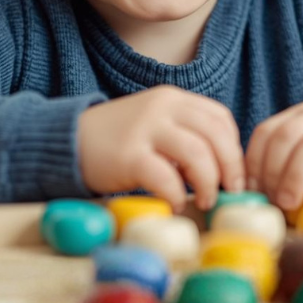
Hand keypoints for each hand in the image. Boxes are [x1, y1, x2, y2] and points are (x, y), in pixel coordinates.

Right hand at [76, 86, 244, 211]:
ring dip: (208, 183)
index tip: (235, 174)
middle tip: (229, 192)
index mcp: (174, 98)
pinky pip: (165, 177)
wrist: (68, 140)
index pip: (220, 117)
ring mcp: (145, 129)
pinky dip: (177, 194)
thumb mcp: (156, 123)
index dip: (234, 148)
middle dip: (230, 167)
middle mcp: (163, 107)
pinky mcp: (128, 155)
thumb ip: (185, 133)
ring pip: (197, 153)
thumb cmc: (119, 139)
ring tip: (204, 200)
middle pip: (215, 134)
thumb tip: (224, 167)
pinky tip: (175, 204)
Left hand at [244, 100, 302, 211]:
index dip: (254, 162)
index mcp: (301, 114)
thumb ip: (287, 160)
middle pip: (287, 136)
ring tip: (289, 204)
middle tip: (271, 200)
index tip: (250, 190)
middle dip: (272, 171)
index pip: (267, 131)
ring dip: (296, 177)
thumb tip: (258, 194)